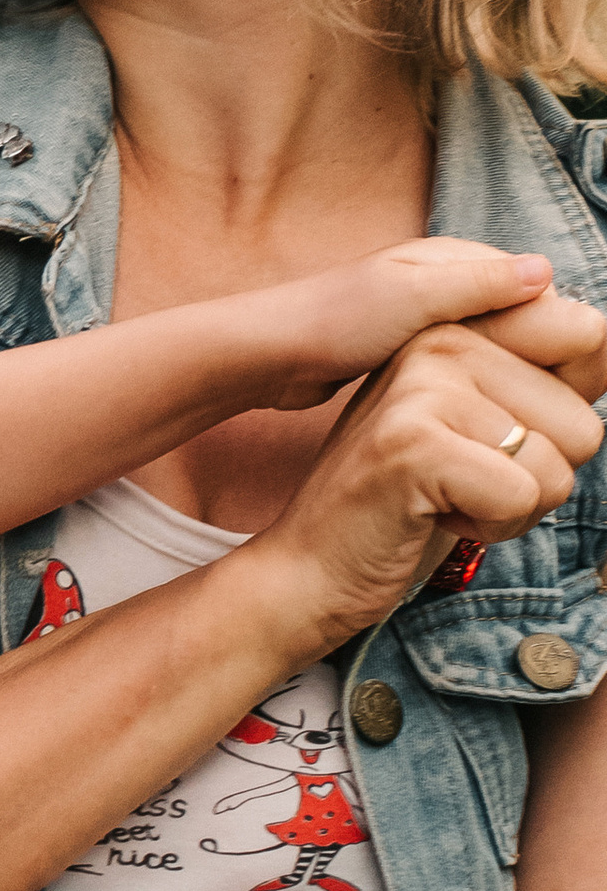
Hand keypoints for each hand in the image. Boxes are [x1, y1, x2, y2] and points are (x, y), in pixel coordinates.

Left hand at [242, 237, 577, 412]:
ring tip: (526, 416)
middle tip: (556, 405)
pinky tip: (485, 418)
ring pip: (496, 349)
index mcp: (456, 259)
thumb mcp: (411, 299)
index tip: (573, 378)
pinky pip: (468, 369)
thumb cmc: (336, 321)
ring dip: (512, 377)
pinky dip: (481, 389)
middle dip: (540, 359)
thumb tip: (545, 273)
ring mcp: (430, 316)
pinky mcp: (413, 352)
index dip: (559, 331)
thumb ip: (478, 286)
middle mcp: (447, 282)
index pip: (537, 290)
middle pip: (521, 321)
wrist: (270, 354)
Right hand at [243, 311, 606, 649]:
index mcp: (458, 323)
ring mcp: (422, 385)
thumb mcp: (487, 426)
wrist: (312, 567)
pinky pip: (523, 497)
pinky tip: (433, 517)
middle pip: (584, 424)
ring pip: (558, 466)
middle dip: (539, 477)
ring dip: (514, 507)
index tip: (492, 439)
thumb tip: (606, 336)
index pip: (590, 339)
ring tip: (447, 498)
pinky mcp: (415, 442)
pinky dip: (489, 527)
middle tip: (463, 481)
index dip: (560, 423)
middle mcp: (439, 336)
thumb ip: (550, 379)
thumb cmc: (410, 502)